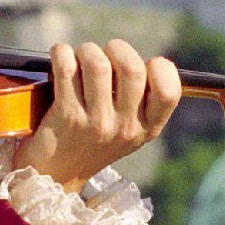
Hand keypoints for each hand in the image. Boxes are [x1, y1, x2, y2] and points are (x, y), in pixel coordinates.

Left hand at [18, 39, 182, 191]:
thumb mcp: (126, 132)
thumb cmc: (91, 143)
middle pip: (132, 69)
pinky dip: (62, 53)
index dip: (160, 68)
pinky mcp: (66, 116)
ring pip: (98, 65)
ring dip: (87, 50)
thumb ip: (138, 102)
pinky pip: (66, 69)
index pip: (169, 92)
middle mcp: (124, 128)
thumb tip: (133, 56)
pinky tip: (61, 56)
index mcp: (146, 129)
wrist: (55, 175)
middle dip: (117, 48)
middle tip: (105, 53)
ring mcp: (95, 123)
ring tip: (80, 56)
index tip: (144, 66)